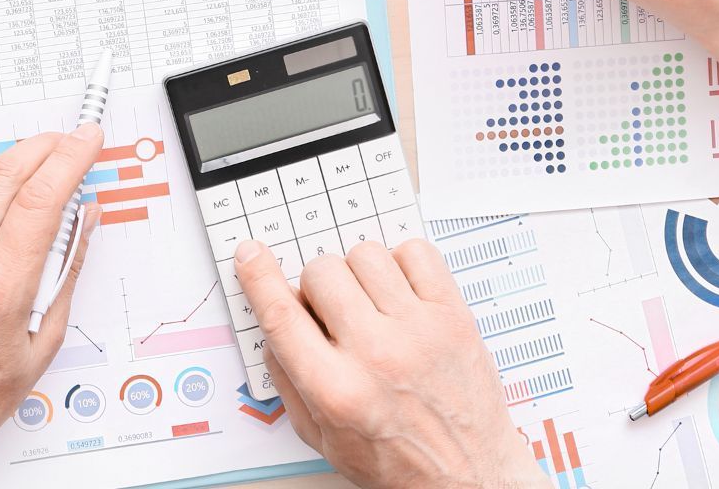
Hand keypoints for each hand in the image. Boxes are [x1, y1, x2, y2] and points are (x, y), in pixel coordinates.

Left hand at [0, 125, 102, 475]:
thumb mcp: (43, 340)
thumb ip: (68, 270)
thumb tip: (85, 218)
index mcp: (0, 286)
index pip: (43, 196)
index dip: (71, 157)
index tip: (86, 141)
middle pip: (6, 172)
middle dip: (42, 147)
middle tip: (61, 143)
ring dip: (0, 167)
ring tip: (19, 180)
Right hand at [236, 240, 543, 488]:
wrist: (468, 475)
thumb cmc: (399, 460)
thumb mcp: (322, 438)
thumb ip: (288, 381)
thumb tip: (272, 326)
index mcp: (336, 391)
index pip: (282, 315)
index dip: (258, 277)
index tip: (251, 255)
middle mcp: (376, 356)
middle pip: (322, 273)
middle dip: (316, 286)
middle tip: (332, 310)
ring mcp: (419, 331)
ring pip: (365, 254)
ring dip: (358, 273)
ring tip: (371, 304)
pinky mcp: (453, 316)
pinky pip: (416, 252)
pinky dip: (402, 263)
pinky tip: (401, 292)